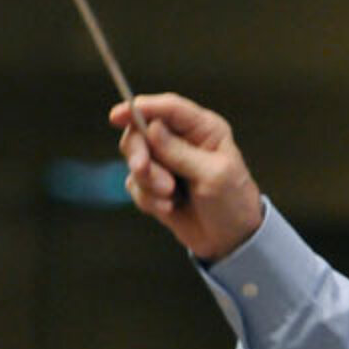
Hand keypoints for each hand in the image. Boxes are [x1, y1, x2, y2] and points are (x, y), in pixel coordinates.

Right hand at [109, 93, 263, 261]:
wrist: (230, 240)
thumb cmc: (231, 202)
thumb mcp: (212, 175)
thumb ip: (180, 151)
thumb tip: (152, 128)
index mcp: (203, 129)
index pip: (168, 108)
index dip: (141, 107)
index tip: (117, 116)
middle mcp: (182, 141)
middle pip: (141, 131)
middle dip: (140, 152)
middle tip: (143, 169)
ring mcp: (166, 163)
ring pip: (135, 160)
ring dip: (148, 181)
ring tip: (170, 197)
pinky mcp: (155, 185)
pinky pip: (135, 185)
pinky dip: (147, 198)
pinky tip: (169, 208)